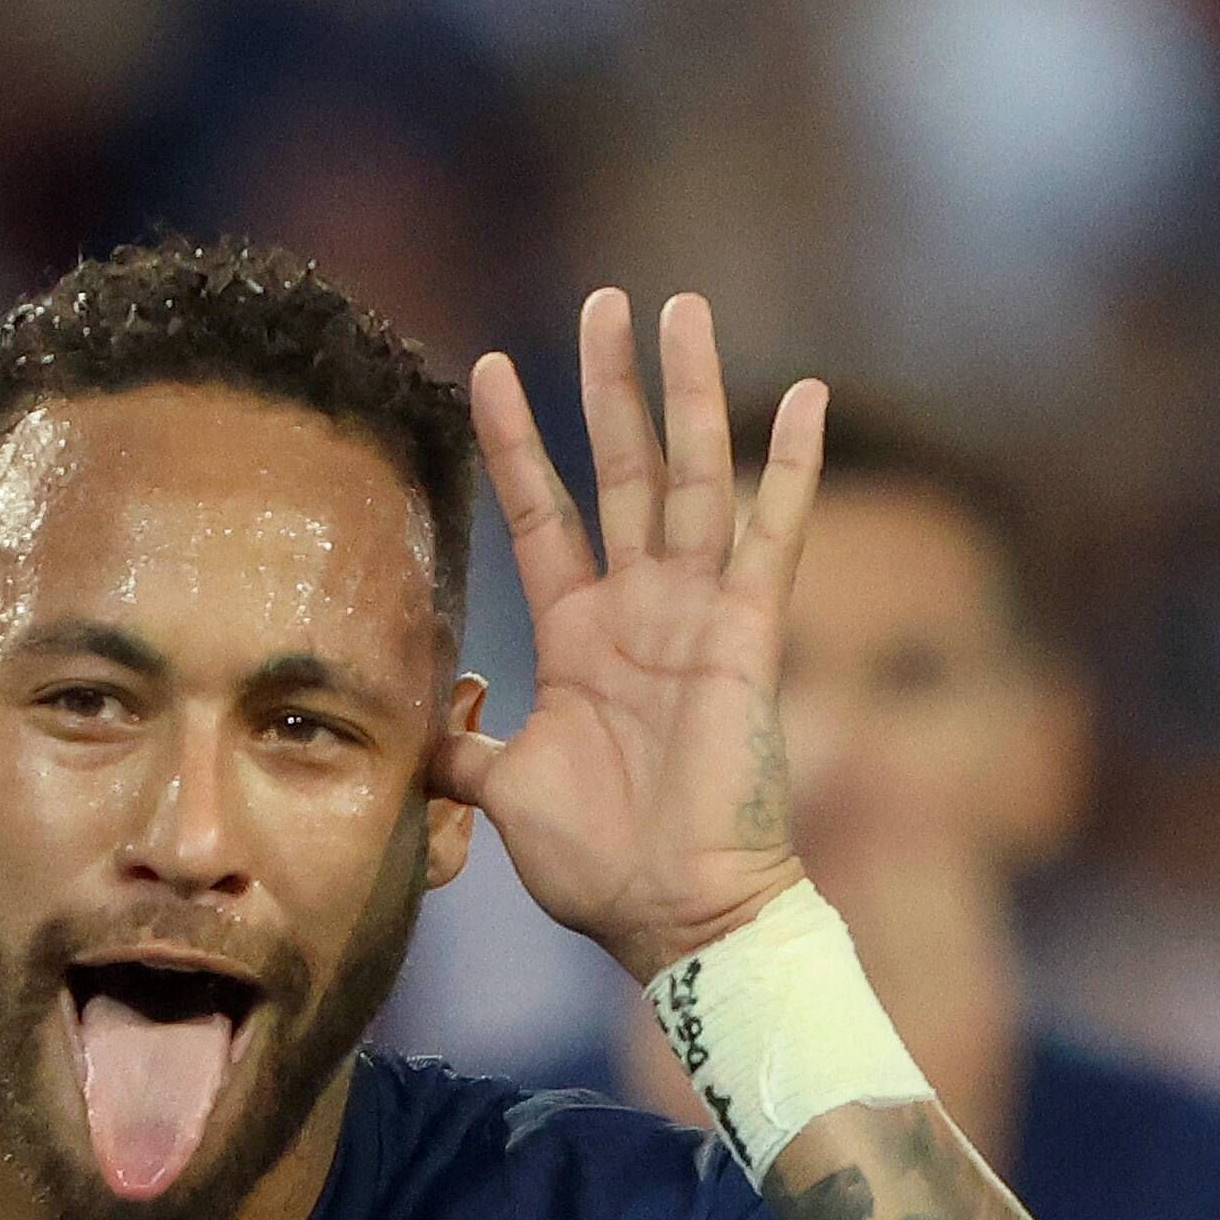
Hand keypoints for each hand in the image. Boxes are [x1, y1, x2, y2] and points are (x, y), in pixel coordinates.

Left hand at [437, 292, 829, 984]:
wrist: (675, 919)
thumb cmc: (600, 866)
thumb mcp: (500, 795)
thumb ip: (458, 745)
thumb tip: (416, 713)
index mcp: (580, 636)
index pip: (543, 514)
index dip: (516, 444)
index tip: (487, 367)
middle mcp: (641, 610)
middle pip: (623, 470)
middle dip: (610, 386)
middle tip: (606, 301)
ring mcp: (698, 616)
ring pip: (692, 477)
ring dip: (686, 393)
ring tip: (678, 307)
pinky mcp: (750, 636)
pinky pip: (775, 535)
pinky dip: (791, 467)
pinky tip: (803, 396)